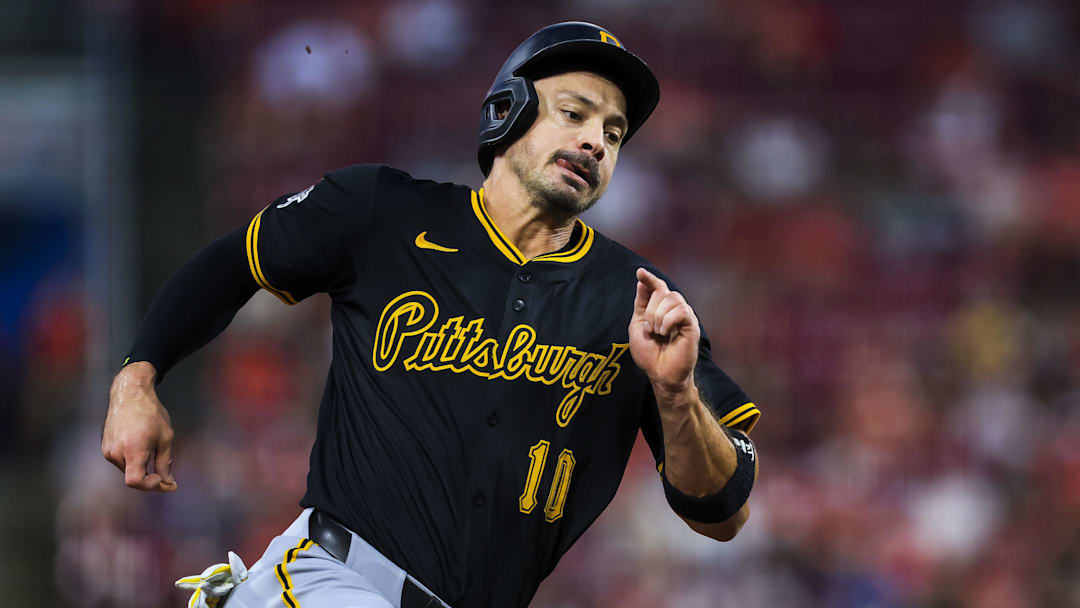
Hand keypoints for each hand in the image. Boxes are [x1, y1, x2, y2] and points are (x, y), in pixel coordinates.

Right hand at [102, 361, 177, 491]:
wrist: (130, 394)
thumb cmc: (151, 414)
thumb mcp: (165, 438)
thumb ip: (165, 463)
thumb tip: (168, 483)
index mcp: (133, 450)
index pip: (134, 482)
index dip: (150, 486)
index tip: (162, 479)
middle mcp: (116, 452)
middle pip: (133, 477)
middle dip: (150, 479)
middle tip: (166, 476)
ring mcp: (108, 450)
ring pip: (127, 470)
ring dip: (141, 467)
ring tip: (153, 450)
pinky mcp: (105, 447)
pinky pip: (121, 461)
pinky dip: (133, 460)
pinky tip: (142, 446)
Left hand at [629, 268, 700, 397]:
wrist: (660, 374)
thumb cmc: (649, 354)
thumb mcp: (638, 326)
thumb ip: (641, 304)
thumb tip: (642, 280)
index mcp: (661, 309)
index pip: (658, 287)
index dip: (650, 279)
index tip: (639, 272)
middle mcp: (675, 310)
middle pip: (663, 291)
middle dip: (650, 309)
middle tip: (649, 329)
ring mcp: (685, 317)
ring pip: (673, 298)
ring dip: (658, 316)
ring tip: (657, 332)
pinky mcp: (692, 326)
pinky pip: (681, 311)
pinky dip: (668, 321)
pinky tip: (665, 332)